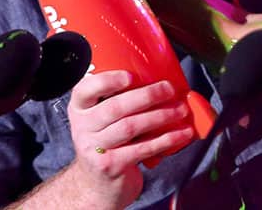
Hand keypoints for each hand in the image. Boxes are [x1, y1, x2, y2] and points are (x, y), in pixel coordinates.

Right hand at [64, 72, 193, 208]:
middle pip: (115, 107)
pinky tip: (181, 133)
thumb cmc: (108, 143)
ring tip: (180, 110)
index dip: (108, 81)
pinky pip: (142, 148)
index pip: (85, 90)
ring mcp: (95, 148)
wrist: (97, 186)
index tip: (131, 75)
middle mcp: (83, 127)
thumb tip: (160, 81)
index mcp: (80, 109)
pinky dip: (166, 139)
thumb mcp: (103, 120)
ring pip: (130, 126)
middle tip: (169, 89)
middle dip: (146, 96)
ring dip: (160, 116)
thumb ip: (119, 100)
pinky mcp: (111, 166)